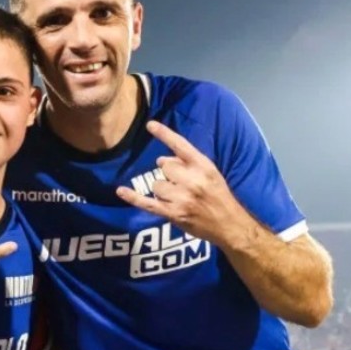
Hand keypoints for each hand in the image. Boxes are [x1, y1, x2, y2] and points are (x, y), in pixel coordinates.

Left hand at [115, 120, 244, 246]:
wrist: (229, 224)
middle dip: (169, 173)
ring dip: (164, 190)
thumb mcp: (211, 173)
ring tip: (179, 198)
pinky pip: (147, 203)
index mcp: (203, 166)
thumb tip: (161, 160)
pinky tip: (121, 191)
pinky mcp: (172, 213)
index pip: (180, 145)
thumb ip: (188, 163)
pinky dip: (133, 197)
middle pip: (164, 166)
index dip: (164, 134)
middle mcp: (191, 180)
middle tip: (181, 184)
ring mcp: (181, 198)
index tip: (150, 124)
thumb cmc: (219, 195)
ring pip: (157, 184)